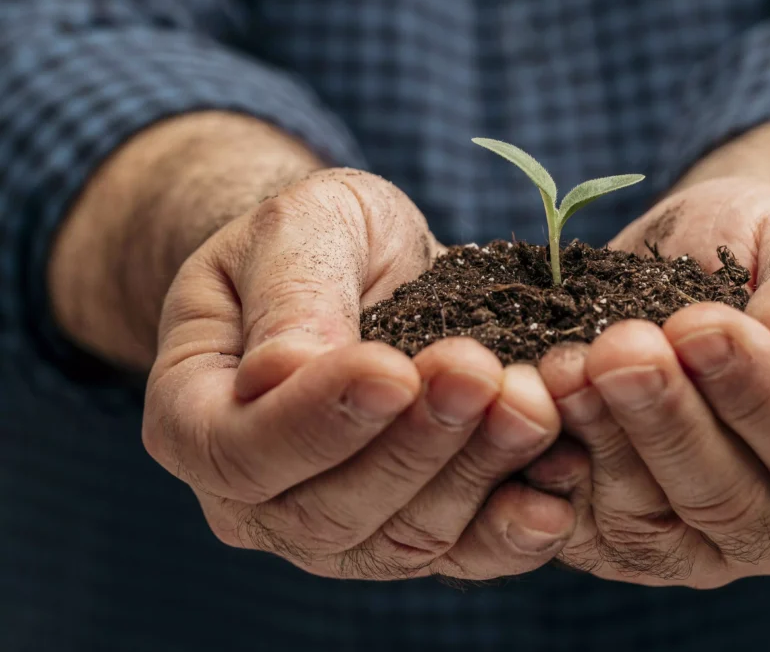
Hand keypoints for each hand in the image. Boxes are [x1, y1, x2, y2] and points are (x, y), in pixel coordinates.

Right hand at [144, 168, 581, 579]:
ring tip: (532, 405)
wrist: (370, 268)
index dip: (319, 420)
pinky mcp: (413, 532)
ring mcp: (339, 528)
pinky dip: (511, 533)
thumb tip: (282, 373)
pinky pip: (461, 556)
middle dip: (417, 445)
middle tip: (480, 375)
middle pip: (330, 510)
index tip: (393, 368)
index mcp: (199, 417)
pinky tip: (556, 493)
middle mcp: (259, 498)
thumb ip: (291, 295)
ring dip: (476, 475)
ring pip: (404, 539)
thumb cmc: (320, 239)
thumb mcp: (299, 227)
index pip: (244, 449)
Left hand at [530, 178, 769, 586]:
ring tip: (566, 364)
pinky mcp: (618, 541)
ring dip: (600, 440)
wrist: (698, 261)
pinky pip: (579, 530)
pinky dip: (547, 476)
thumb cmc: (769, 252)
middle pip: (724, 497)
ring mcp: (699, 545)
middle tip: (619, 348)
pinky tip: (529, 410)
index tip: (698, 326)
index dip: (753, 390)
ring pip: (646, 523)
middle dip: (664, 419)